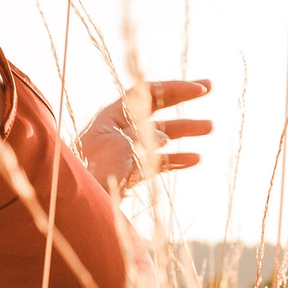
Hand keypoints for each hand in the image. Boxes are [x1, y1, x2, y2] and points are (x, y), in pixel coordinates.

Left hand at [76, 78, 213, 198]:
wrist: (76, 199)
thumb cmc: (93, 169)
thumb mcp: (121, 147)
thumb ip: (144, 137)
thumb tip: (163, 136)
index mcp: (114, 116)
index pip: (148, 93)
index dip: (174, 89)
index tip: (198, 89)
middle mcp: (123, 129)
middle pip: (158, 109)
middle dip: (184, 99)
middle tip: (210, 88)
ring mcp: (129, 150)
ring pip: (163, 135)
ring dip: (186, 130)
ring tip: (210, 127)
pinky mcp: (132, 172)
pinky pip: (160, 162)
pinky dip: (177, 159)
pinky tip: (196, 158)